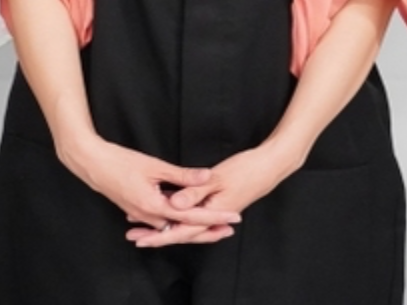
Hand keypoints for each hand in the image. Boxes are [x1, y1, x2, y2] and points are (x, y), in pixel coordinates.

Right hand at [59, 134, 243, 244]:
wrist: (91, 163)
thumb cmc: (120, 162)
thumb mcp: (155, 166)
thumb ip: (182, 175)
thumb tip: (206, 176)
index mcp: (154, 206)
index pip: (191, 216)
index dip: (215, 216)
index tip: (234, 217)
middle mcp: (148, 216)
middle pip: (184, 228)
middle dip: (208, 228)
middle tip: (230, 226)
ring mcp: (141, 215)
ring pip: (172, 226)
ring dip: (192, 224)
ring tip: (214, 221)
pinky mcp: (136, 209)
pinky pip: (160, 220)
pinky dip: (175, 219)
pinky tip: (184, 212)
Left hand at [130, 141, 303, 247]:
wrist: (271, 166)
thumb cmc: (246, 169)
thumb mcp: (218, 177)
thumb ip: (194, 191)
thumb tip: (175, 205)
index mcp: (212, 212)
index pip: (181, 230)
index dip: (159, 235)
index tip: (141, 240)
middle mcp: (214, 217)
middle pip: (182, 232)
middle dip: (158, 235)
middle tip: (135, 238)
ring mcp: (217, 211)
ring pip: (187, 225)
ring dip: (167, 227)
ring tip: (144, 228)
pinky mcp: (219, 204)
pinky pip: (195, 217)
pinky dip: (180, 217)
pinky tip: (170, 213)